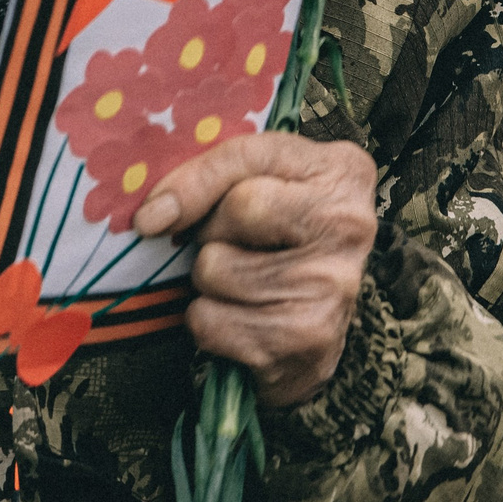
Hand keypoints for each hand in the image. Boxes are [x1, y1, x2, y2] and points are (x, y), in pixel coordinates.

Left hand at [133, 130, 377, 406]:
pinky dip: (211, 323)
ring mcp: (333, 288)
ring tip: (242, 284)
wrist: (315, 323)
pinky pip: (212, 322)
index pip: (246, 157)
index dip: (193, 182)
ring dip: (209, 282)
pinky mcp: (308, 344)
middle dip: (212, 233)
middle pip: (235, 212)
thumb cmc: (280, 234)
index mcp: (342, 171)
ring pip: (216, 270)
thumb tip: (152, 219)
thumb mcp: (260, 180)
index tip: (155, 211)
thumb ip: (209, 176)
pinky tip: (243, 319)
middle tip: (235, 246)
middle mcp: (350, 227)